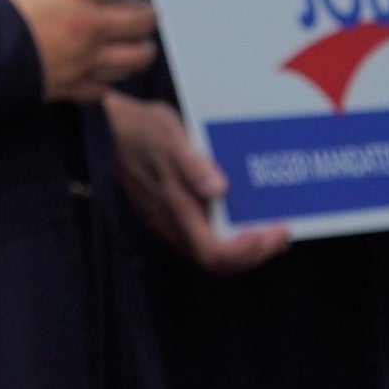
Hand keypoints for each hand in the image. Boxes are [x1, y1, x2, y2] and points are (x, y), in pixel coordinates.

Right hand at [0, 0, 158, 100]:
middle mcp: (89, 27)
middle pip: (141, 23)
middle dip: (150, 17)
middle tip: (147, 13)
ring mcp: (85, 60)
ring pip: (134, 60)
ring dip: (143, 52)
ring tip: (142, 48)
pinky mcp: (73, 86)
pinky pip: (105, 88)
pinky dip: (110, 82)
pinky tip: (108, 77)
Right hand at [101, 92, 286, 271]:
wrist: (108, 126)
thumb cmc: (142, 128)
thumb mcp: (170, 133)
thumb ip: (193, 163)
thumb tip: (219, 190)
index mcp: (173, 207)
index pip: (215, 253)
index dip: (247, 251)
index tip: (269, 230)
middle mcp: (171, 224)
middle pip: (218, 262)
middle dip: (255, 252)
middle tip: (280, 231)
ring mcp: (168, 224)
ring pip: (211, 254)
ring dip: (244, 248)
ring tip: (269, 226)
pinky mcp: (168, 217)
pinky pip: (202, 240)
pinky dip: (228, 236)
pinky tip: (242, 216)